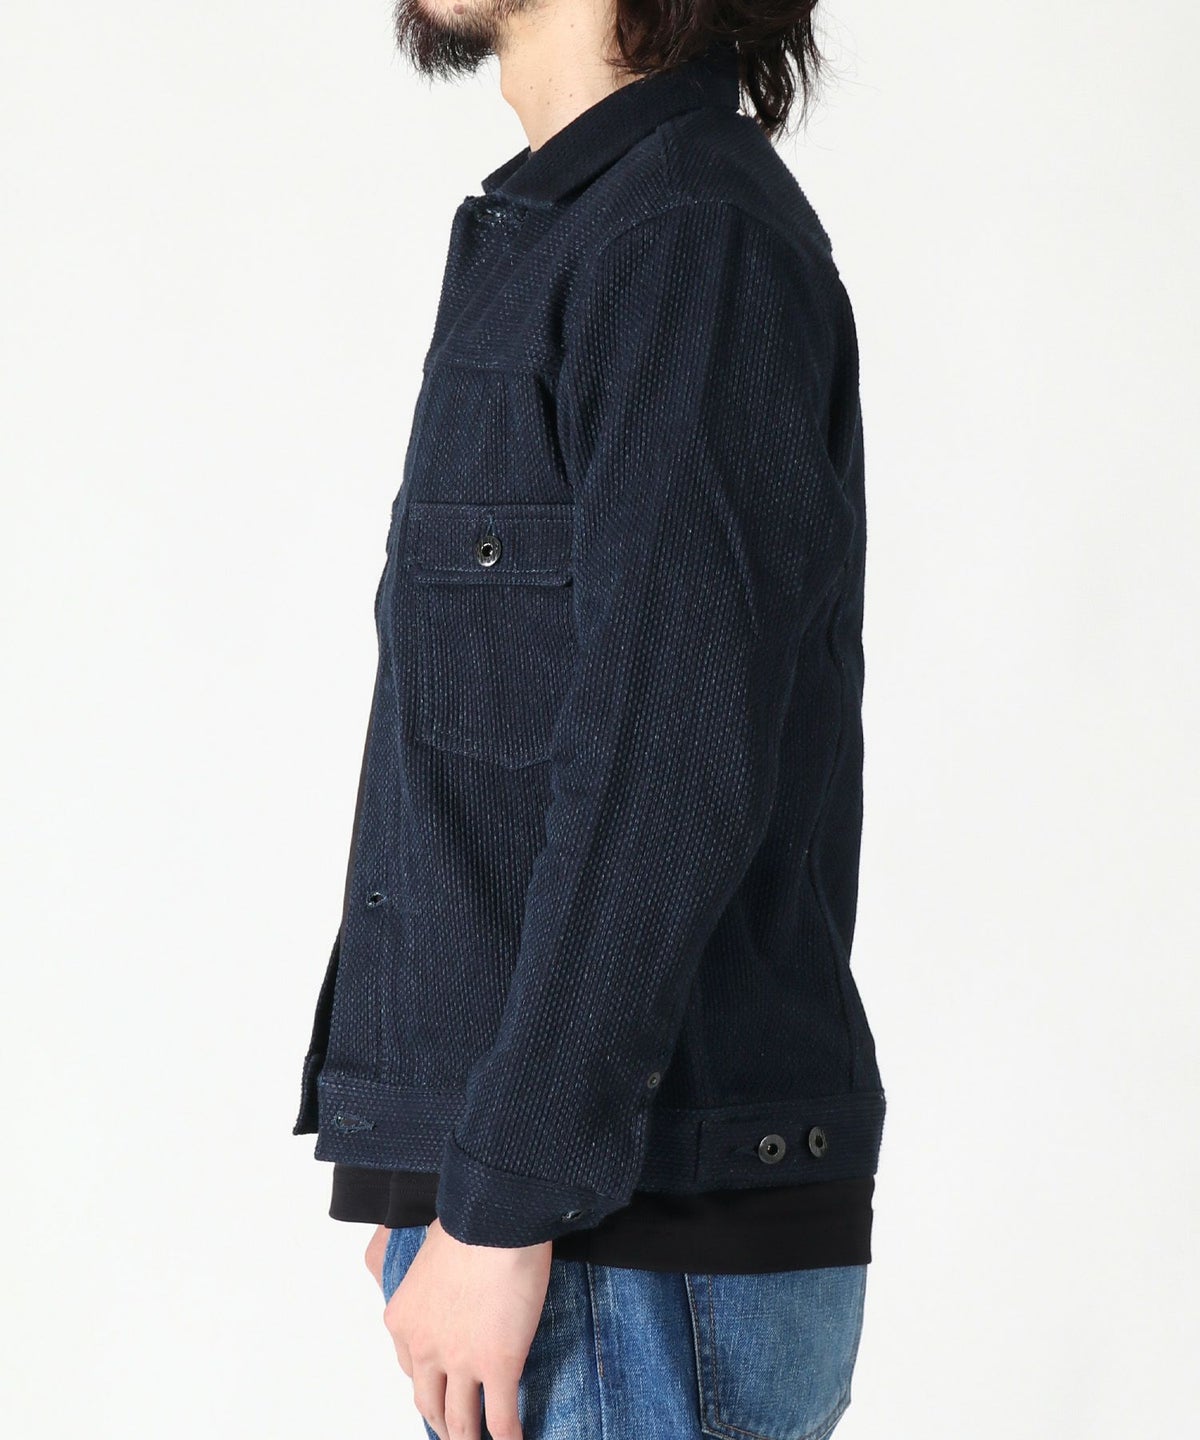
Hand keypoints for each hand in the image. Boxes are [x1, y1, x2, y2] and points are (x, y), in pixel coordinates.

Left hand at [374, 1216, 551, 1439]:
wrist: (494, 1218)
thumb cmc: (466, 1220)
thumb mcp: (427, 1247)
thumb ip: (428, 1274)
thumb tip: (436, 1271)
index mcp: (402, 1320)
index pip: (410, 1369)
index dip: (429, 1384)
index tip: (440, 1392)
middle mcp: (425, 1348)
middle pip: (430, 1404)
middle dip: (442, 1425)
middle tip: (454, 1434)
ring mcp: (461, 1361)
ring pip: (462, 1421)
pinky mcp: (498, 1365)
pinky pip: (501, 1418)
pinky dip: (508, 1438)